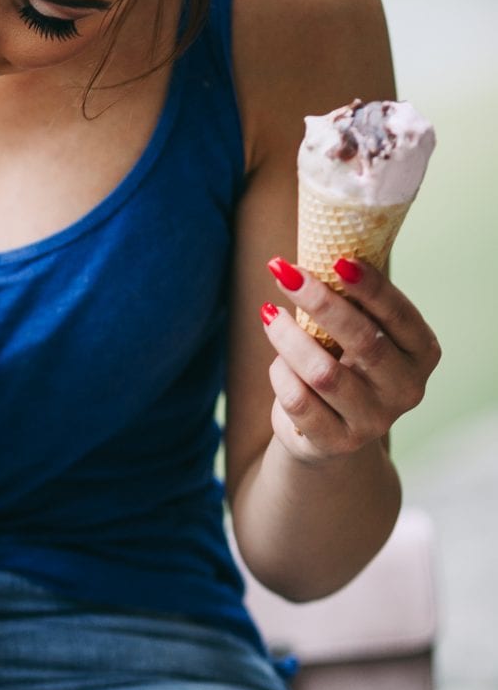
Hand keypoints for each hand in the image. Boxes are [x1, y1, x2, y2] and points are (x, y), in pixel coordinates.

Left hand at [260, 256, 440, 463]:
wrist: (328, 435)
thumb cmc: (343, 365)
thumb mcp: (358, 335)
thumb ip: (353, 304)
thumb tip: (323, 247)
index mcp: (421, 353)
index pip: (399, 315)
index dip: (370, 287)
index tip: (338, 258)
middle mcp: (407, 389)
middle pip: (362, 341)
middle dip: (320, 302)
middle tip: (285, 272)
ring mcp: (374, 420)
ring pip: (324, 373)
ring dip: (289, 338)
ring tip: (269, 313)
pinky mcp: (337, 442)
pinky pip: (298, 402)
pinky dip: (281, 375)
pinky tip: (276, 361)